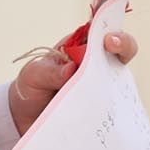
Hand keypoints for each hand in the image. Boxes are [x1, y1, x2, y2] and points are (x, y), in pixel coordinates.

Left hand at [8, 30, 139, 135]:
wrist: (25, 120)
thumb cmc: (31, 89)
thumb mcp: (34, 75)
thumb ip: (51, 72)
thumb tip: (71, 69)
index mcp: (78, 47)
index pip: (100, 30)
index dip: (108, 28)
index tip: (108, 38)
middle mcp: (95, 63)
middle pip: (121, 48)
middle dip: (124, 45)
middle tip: (113, 47)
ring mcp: (101, 85)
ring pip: (120, 78)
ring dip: (116, 81)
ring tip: (102, 87)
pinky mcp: (102, 106)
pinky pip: (114, 105)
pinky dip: (113, 107)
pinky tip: (105, 114)